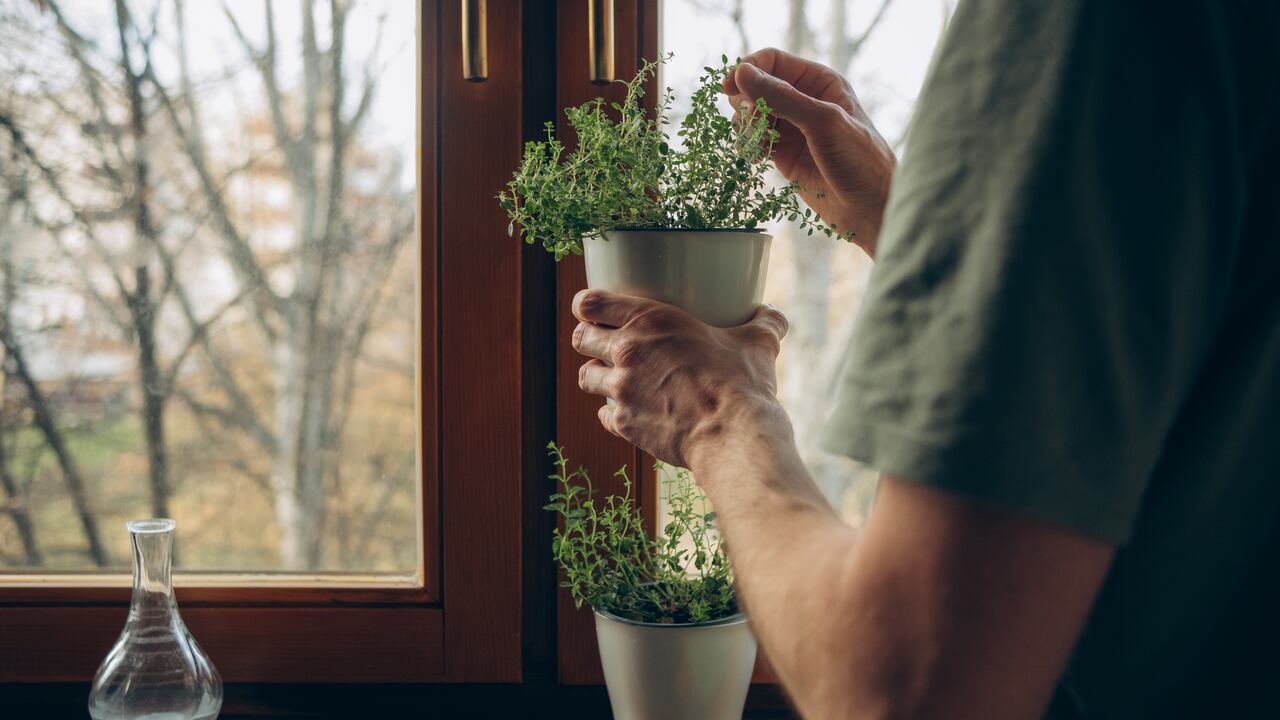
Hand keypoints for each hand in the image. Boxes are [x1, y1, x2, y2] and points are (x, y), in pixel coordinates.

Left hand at [571, 289, 788, 468]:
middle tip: (604, 342)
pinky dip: (612, 413)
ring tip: (613, 377)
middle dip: (588, 338)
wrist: (734, 437)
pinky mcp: (625, 424)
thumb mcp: (758, 344)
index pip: (589, 303)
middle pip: (580, 338)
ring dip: (597, 375)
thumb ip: (765, 323)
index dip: (586, 305)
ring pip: (586, 376)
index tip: (592, 309)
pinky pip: (603, 415)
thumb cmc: (743, 384)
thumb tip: (774, 316)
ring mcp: (621, 391)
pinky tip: (629, 411)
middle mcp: (627, 353)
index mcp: (650, 320)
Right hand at [725, 48, 895, 256]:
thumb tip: (742, 73)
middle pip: (755, 86)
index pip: (772, 61)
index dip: (748, 69)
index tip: (728, 87)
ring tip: (758, 145)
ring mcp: (792, 128)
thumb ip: (782, 97)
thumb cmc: (859, 159)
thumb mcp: (822, 121)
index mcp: (818, 81)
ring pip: (751, 115)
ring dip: (746, 127)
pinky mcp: (783, 154)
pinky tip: (758, 157)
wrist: (870, 207)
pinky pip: (754, 141)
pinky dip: (748, 146)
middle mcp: (803, 100)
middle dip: (746, 102)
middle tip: (752, 124)